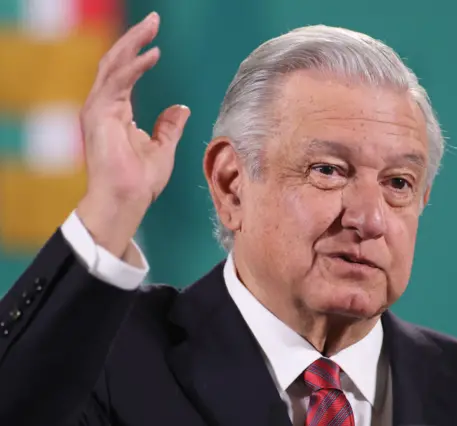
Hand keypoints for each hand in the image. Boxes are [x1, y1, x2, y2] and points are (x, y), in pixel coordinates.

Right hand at [77, 12, 189, 258]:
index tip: (156, 37)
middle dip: (135, 38)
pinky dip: (133, 67)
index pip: (125, 72)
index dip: (139, 51)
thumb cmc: (141, 181)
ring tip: (152, 26)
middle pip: (117, 61)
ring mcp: (98, 109)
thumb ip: (169, 126)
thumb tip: (180, 108)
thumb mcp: (162, 147)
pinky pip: (116, 83)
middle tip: (154, 18)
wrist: (126, 201)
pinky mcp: (99, 115)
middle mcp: (104, 106)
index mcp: (116, 111)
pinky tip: (151, 54)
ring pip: (113, 65)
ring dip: (133, 43)